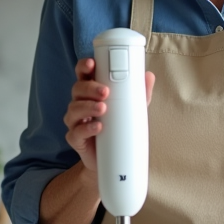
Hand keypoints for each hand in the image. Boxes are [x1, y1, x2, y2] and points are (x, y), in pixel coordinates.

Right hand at [63, 57, 154, 172]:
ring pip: (74, 109)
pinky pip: (76, 132)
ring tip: (103, 108)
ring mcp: (76, 122)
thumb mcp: (132, 109)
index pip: (84, 74)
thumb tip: (149, 76)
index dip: (84, 66)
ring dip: (88, 107)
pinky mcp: (75, 139)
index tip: (92, 64)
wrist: (111, 160)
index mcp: (91, 92)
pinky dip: (87, 128)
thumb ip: (139, 93)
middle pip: (78, 89)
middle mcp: (80, 104)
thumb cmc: (118, 128)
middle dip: (90, 87)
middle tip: (105, 92)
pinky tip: (98, 127)